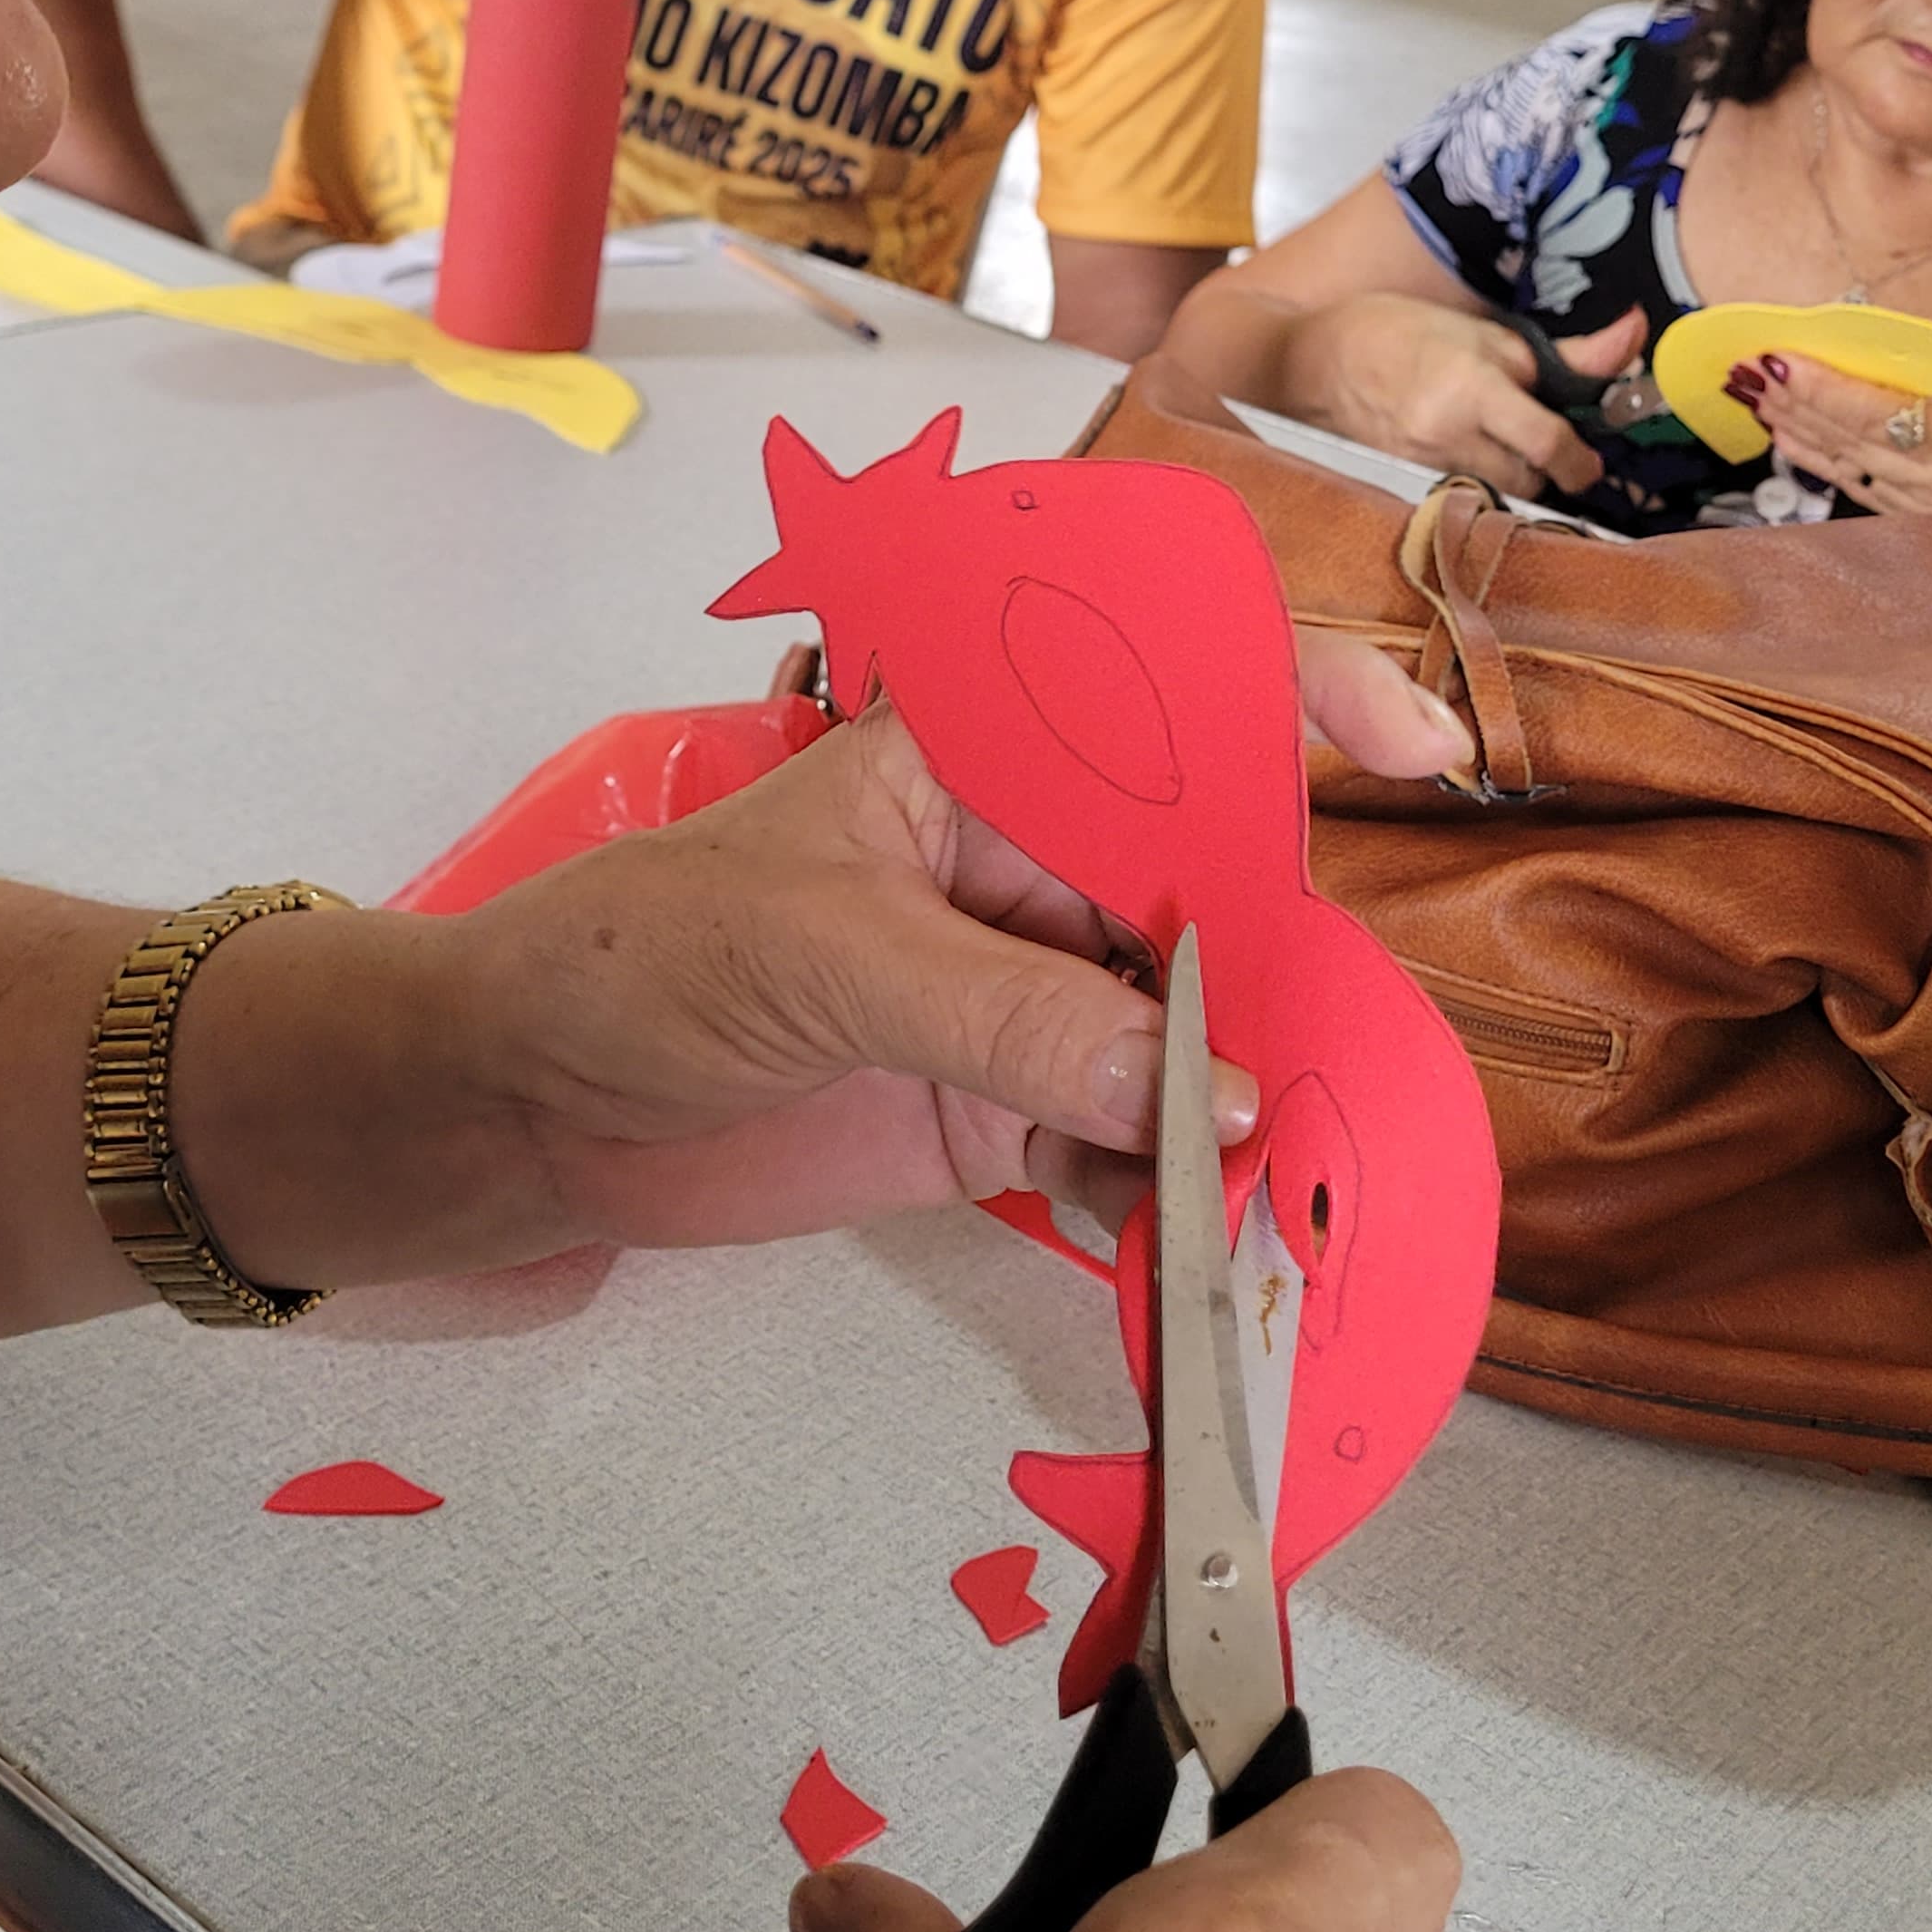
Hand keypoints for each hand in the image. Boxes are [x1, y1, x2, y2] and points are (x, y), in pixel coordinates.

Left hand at [178, 634, 1469, 1288]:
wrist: (519, 1108)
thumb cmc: (637, 964)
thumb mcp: (828, 958)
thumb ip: (1015, 1023)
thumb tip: (1196, 1098)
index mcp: (976, 759)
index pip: (1156, 694)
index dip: (1296, 696)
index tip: (1412, 751)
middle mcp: (1019, 865)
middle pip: (1202, 894)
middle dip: (1274, 972)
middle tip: (1318, 1073)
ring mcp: (1013, 994)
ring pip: (1178, 1035)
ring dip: (1226, 1106)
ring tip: (1248, 1190)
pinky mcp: (991, 1113)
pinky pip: (1122, 1143)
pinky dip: (1163, 1190)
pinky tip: (1171, 1238)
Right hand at [1280, 295, 1646, 501]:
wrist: (1311, 361)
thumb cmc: (1399, 334)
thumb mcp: (1486, 334)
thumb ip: (1563, 354)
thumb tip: (1634, 334)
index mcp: (1472, 389)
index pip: (1547, 444)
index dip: (1579, 461)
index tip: (1587, 463)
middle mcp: (1445, 436)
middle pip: (1526, 482)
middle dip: (1542, 468)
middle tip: (1537, 443)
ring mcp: (1419, 467)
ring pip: (1493, 495)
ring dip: (1507, 478)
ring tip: (1494, 448)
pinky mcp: (1398, 484)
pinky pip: (1456, 498)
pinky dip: (1470, 485)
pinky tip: (1460, 463)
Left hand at [1732, 352, 1931, 514]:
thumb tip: (1876, 336)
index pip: (1875, 415)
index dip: (1822, 388)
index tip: (1779, 359)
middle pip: (1849, 438)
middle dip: (1791, 399)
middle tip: (1744, 368)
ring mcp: (1929, 507)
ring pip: (1844, 462)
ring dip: (1792, 424)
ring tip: (1749, 392)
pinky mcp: (1921, 517)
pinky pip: (1854, 483)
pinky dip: (1815, 455)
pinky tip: (1784, 436)